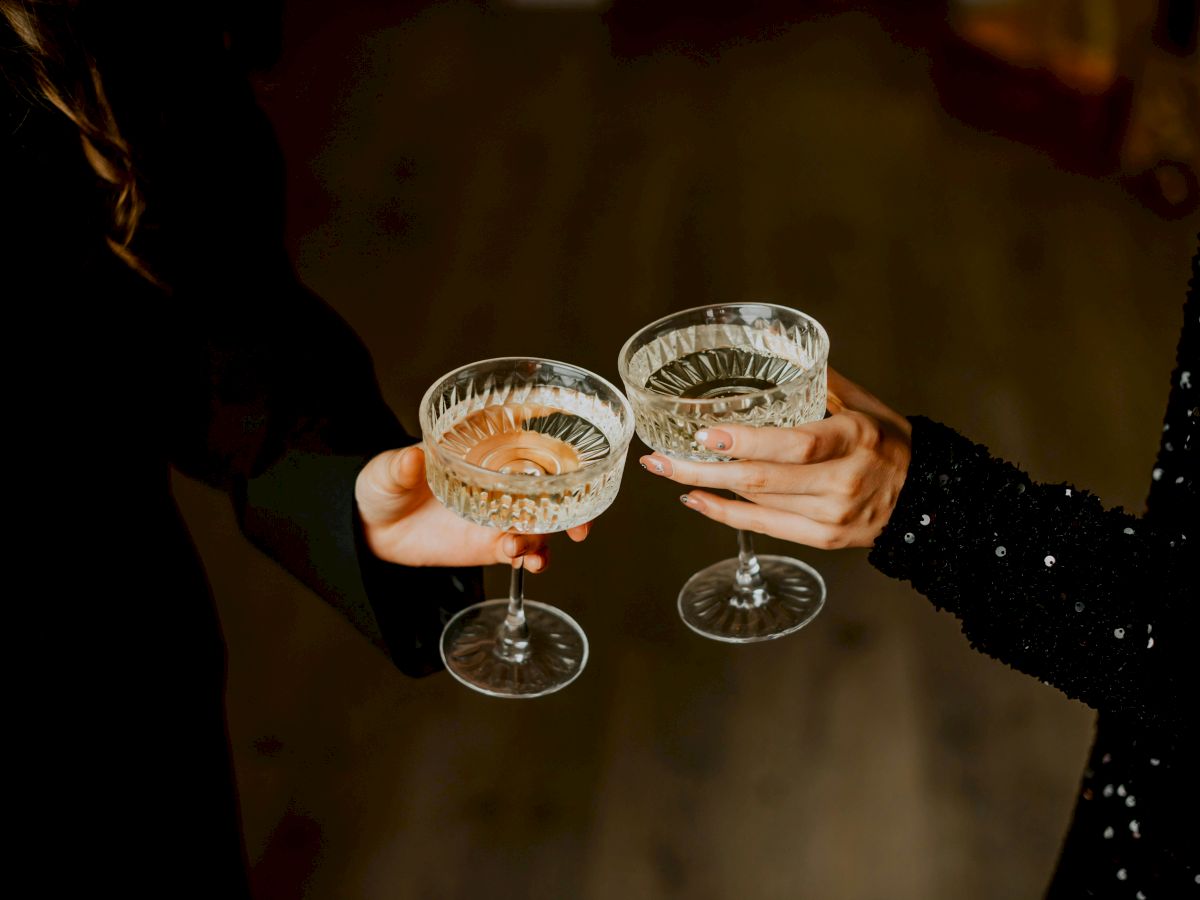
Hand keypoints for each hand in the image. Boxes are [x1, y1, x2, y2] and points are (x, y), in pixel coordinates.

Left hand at [355, 445, 591, 570]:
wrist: (374, 529)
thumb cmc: (385, 484)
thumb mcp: (388, 470)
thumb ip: (400, 466)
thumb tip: (410, 459)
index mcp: (485, 450)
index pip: (531, 444)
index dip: (561, 452)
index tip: (580, 462)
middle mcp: (501, 481)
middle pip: (551, 488)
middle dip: (573, 505)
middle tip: (579, 526)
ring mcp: (500, 514)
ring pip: (542, 524)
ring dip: (546, 537)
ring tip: (521, 549)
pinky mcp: (492, 544)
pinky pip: (523, 551)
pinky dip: (531, 558)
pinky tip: (526, 563)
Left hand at [639, 369, 911, 548]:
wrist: (926, 499)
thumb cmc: (887, 442)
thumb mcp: (862, 403)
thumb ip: (814, 375)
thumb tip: (770, 335)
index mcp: (854, 439)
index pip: (795, 444)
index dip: (748, 443)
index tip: (706, 435)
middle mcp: (842, 481)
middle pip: (762, 479)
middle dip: (702, 470)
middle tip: (659, 459)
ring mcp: (832, 515)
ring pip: (758, 503)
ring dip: (706, 487)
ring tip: (668, 470)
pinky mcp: (824, 539)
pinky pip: (765, 527)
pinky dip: (725, 513)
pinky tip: (697, 498)